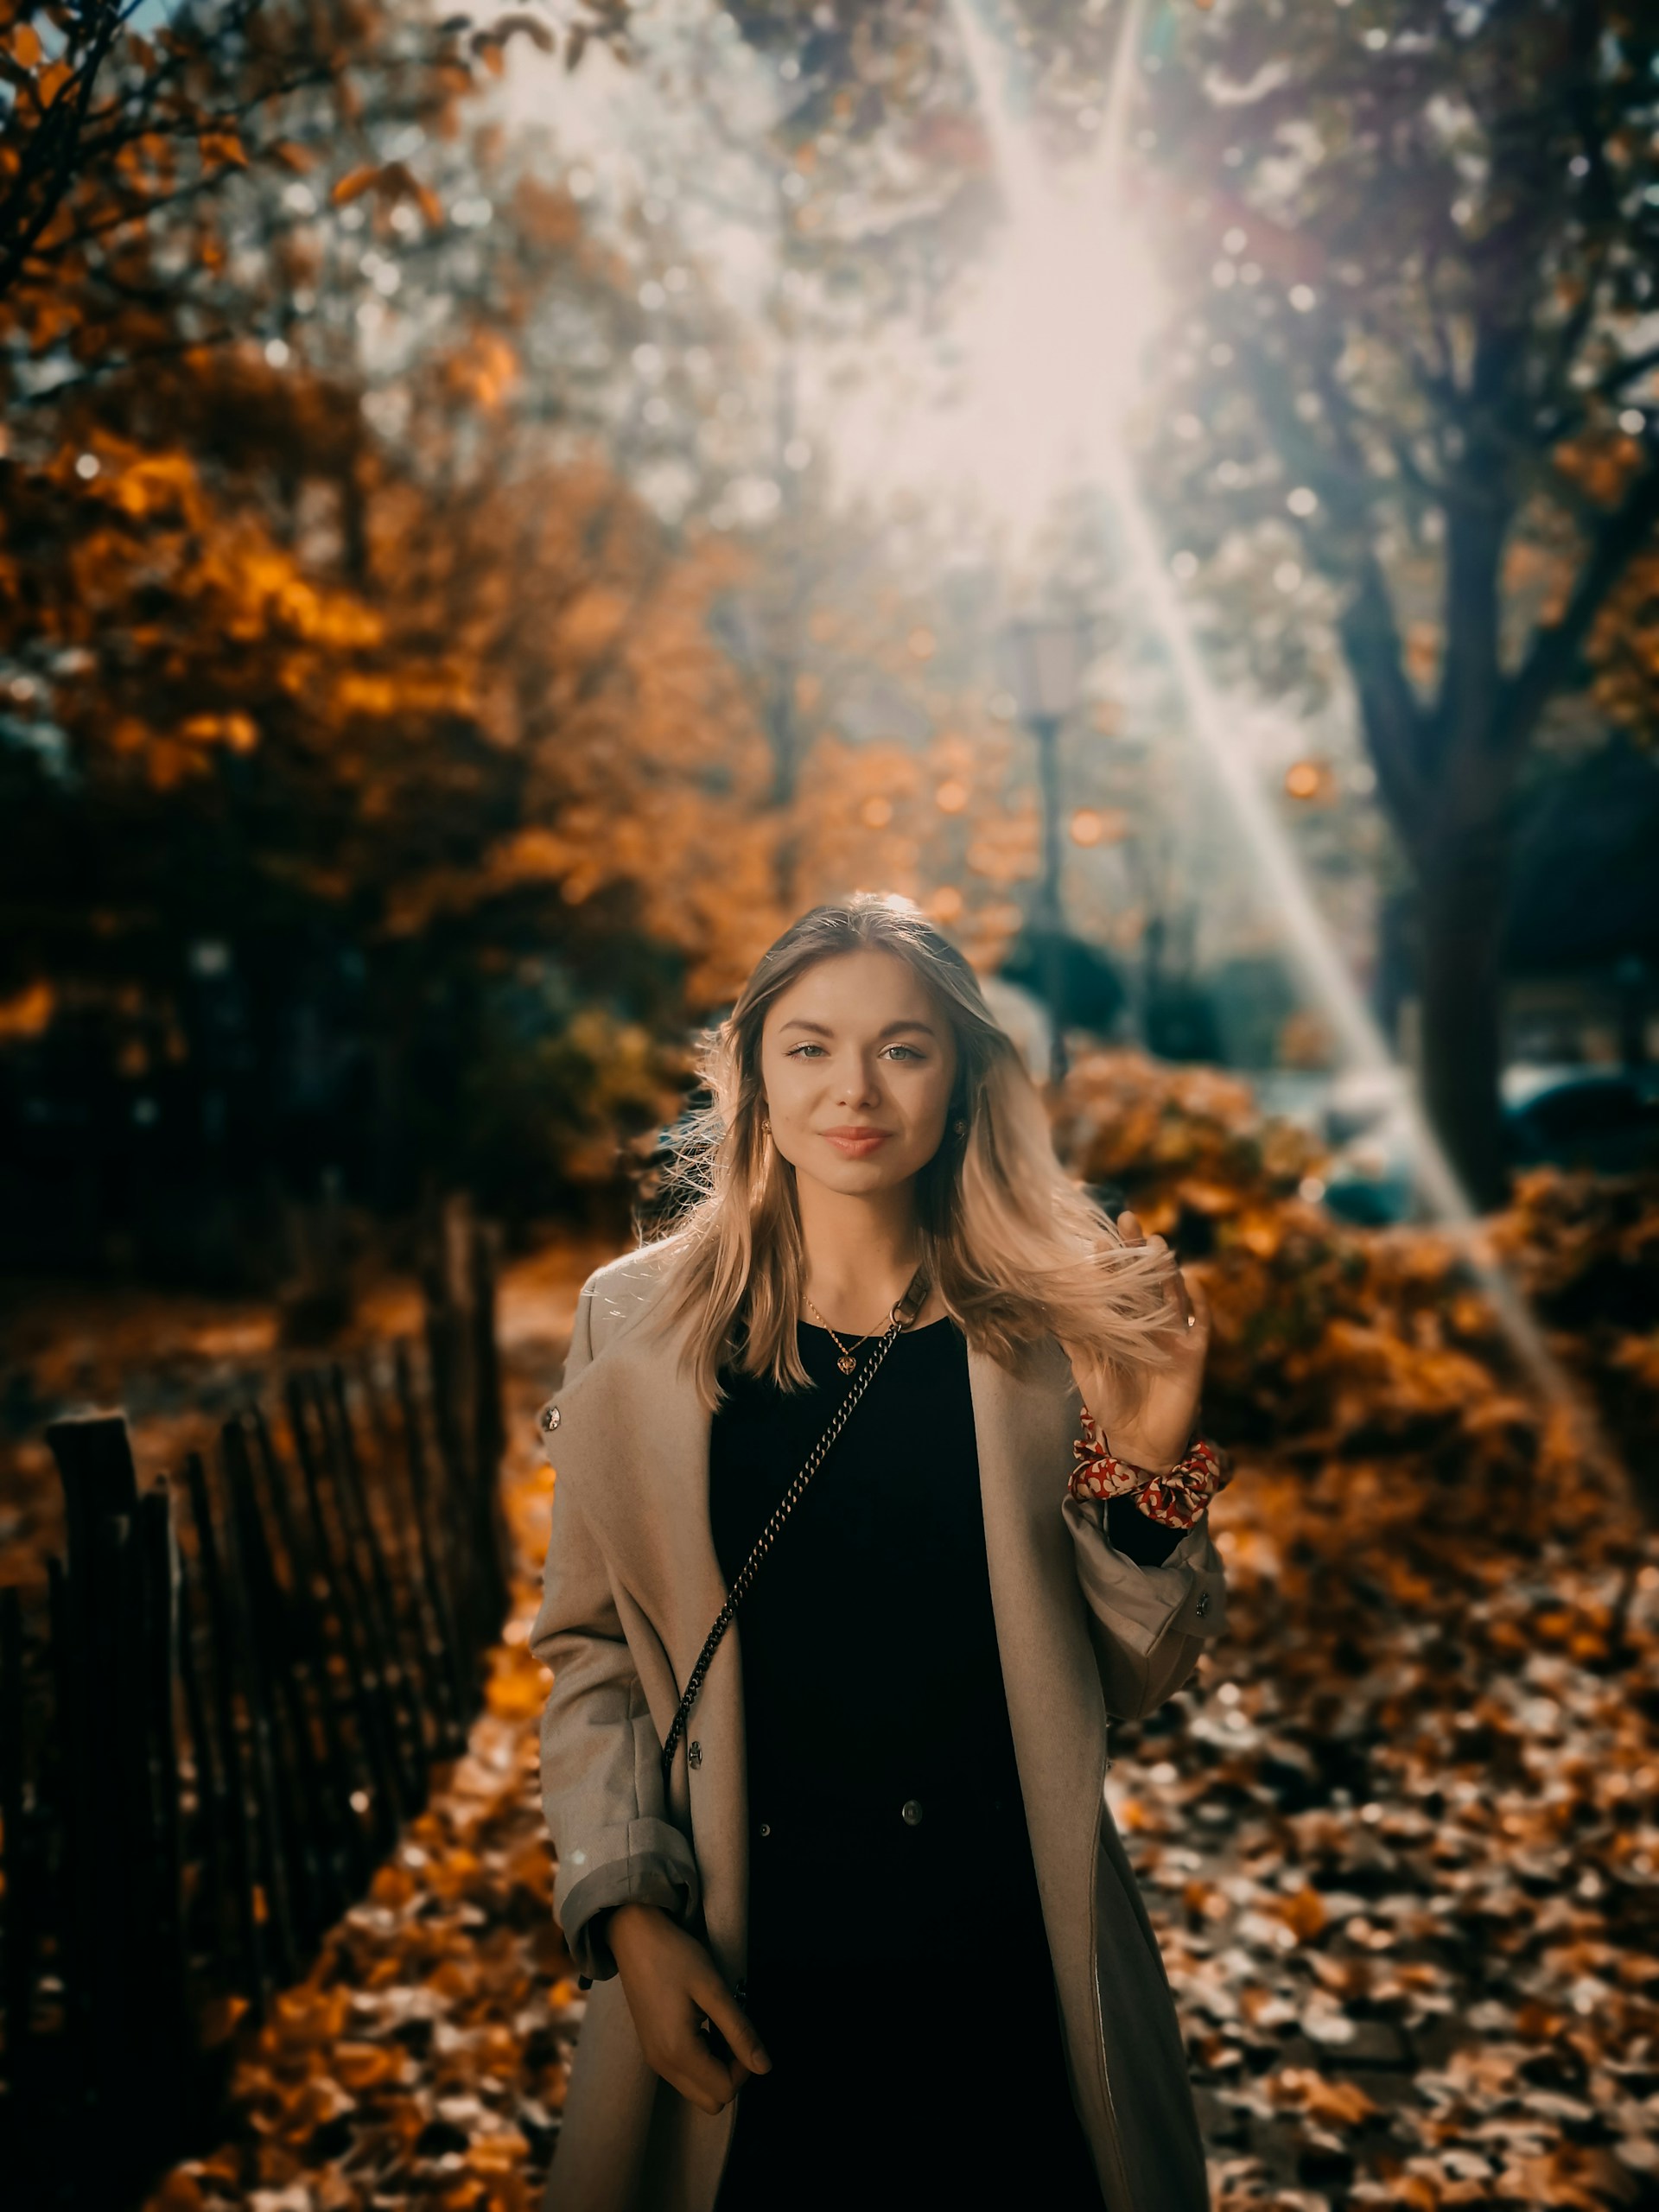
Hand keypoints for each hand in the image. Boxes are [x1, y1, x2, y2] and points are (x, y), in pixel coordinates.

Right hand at [607, 1902, 770, 2114]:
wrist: (634, 1935)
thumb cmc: (676, 1956)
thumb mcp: (714, 1989)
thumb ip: (740, 2031)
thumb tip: (766, 2067)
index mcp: (678, 2052)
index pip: (725, 2090)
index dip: (744, 2065)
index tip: (742, 2030)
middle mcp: (663, 2066)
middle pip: (711, 2100)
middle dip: (731, 2072)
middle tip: (732, 2031)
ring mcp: (655, 2060)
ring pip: (698, 2090)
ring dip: (716, 2066)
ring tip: (717, 2023)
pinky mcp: (652, 2050)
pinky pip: (684, 2074)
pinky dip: (701, 2060)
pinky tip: (702, 2024)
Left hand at [1067, 1209, 1210, 1476]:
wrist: (1138, 1442)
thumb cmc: (1109, 1404)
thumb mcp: (1085, 1368)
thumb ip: (1075, 1337)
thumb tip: (1053, 1304)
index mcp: (1121, 1323)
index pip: (1115, 1285)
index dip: (1107, 1263)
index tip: (1095, 1239)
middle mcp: (1148, 1323)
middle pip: (1143, 1278)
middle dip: (1136, 1249)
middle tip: (1127, 1218)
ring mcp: (1173, 1334)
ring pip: (1171, 1293)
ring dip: (1165, 1268)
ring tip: (1155, 1243)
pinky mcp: (1194, 1353)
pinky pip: (1200, 1322)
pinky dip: (1198, 1302)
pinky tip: (1190, 1281)